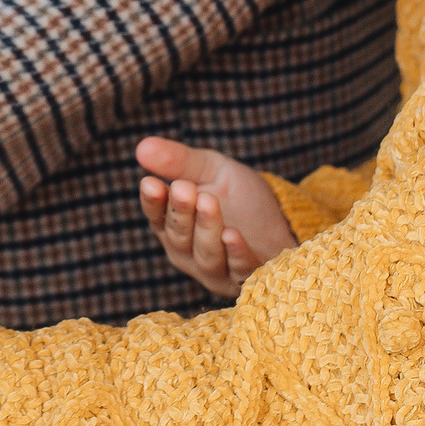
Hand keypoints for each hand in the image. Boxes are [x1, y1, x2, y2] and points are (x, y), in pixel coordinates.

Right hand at [136, 136, 295, 298]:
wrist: (282, 221)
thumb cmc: (239, 197)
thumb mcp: (211, 169)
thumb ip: (179, 161)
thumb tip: (142, 147)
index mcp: (174, 225)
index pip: (157, 216)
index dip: (153, 202)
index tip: (150, 183)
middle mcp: (188, 253)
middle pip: (179, 236)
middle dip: (181, 212)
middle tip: (184, 188)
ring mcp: (216, 270)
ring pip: (206, 255)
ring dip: (207, 228)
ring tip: (209, 201)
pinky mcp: (246, 278)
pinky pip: (238, 269)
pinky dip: (236, 254)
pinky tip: (233, 235)